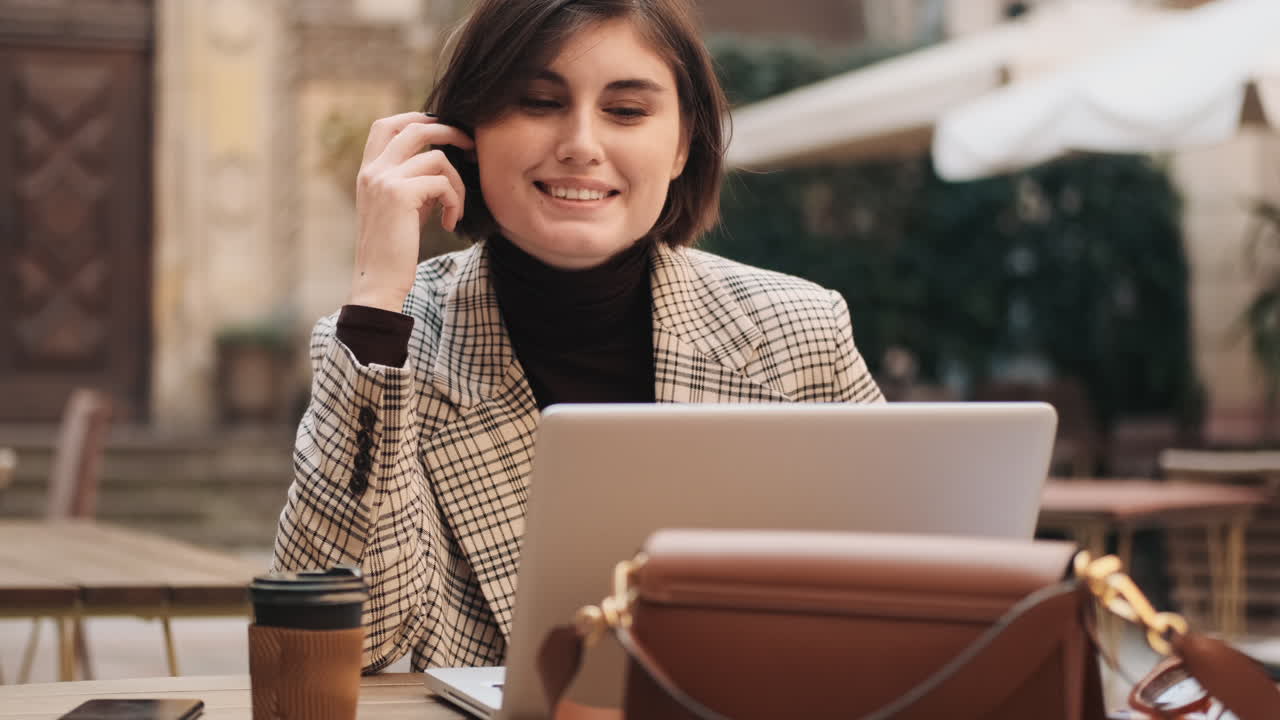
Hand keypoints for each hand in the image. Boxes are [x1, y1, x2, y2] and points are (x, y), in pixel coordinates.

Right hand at [348, 112, 473, 312]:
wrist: (379, 281)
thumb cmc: (395, 249)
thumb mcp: (403, 207)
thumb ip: (415, 180)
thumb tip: (444, 160)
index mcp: (368, 170)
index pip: (386, 124)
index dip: (417, 118)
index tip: (443, 131)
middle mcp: (373, 170)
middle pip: (415, 127)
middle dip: (449, 131)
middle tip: (471, 147)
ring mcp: (384, 180)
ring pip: (437, 158)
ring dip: (458, 183)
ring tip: (455, 209)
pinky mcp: (400, 195)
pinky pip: (442, 183)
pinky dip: (454, 202)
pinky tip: (449, 222)